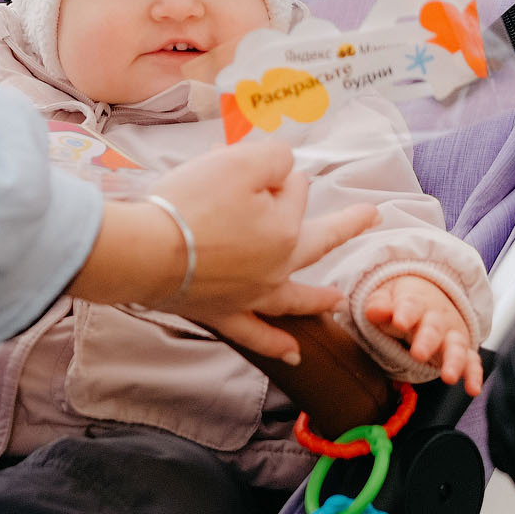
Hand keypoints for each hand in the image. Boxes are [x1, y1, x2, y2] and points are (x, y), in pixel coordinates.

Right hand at [70, 142, 377, 362]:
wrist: (144, 252)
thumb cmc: (188, 204)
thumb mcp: (236, 161)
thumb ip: (273, 158)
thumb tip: (283, 168)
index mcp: (286, 228)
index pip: (294, 188)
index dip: (272, 172)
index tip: (246, 168)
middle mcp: (278, 265)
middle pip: (317, 240)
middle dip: (344, 226)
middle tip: (370, 216)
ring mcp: (252, 294)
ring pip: (295, 297)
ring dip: (317, 297)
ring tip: (336, 301)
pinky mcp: (222, 313)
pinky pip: (256, 335)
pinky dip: (275, 345)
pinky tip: (293, 356)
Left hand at [364, 276, 483, 394]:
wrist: (430, 296)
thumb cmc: (403, 304)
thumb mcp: (386, 299)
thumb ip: (378, 306)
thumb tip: (374, 311)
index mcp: (415, 303)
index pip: (411, 305)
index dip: (405, 313)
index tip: (399, 322)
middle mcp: (437, 319)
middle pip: (434, 328)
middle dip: (428, 341)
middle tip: (418, 354)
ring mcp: (451, 335)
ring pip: (456, 346)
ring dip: (454, 362)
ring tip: (448, 377)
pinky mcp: (462, 351)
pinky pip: (471, 362)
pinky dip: (474, 375)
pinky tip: (473, 389)